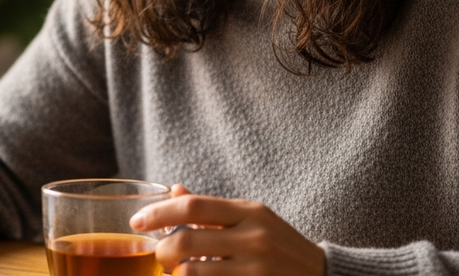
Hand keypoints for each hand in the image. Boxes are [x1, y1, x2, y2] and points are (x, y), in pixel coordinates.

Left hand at [130, 185, 324, 275]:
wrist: (322, 275)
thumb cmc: (278, 245)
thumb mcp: (251, 218)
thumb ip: (212, 209)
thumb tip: (174, 190)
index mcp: (250, 212)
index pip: (193, 207)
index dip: (159, 213)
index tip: (137, 222)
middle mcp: (254, 238)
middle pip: (186, 242)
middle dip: (162, 251)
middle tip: (159, 255)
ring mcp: (256, 269)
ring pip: (192, 274)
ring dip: (175, 274)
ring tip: (177, 271)